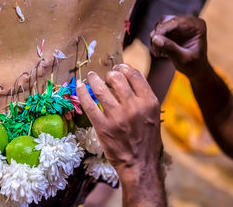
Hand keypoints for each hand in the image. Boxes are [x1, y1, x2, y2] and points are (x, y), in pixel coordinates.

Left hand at [77, 64, 164, 205]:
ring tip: (90, 76)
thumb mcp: (152, 115)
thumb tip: (127, 79)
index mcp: (149, 102)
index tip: (118, 68)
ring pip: (100, 88)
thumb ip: (142, 98)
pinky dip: (82, 93)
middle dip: (109, 74)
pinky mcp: (103, 127)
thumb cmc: (147, 140)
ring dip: (93, 79)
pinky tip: (79, 87)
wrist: (140, 164)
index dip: (124, 68)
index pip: (134, 75)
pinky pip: (89, 105)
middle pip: (117, 78)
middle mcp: (134, 107)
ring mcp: (117, 117)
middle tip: (105, 75)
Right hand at [150, 15, 207, 78]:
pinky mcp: (173, 29)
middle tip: (155, 50)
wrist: (196, 70)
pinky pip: (159, 30)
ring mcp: (181, 24)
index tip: (154, 42)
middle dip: (158, 34)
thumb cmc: (194, 66)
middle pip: (167, 21)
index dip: (163, 30)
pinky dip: (156, 40)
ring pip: (161, 24)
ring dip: (156, 37)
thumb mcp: (183, 59)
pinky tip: (159, 52)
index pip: (176, 22)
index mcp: (198, 26)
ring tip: (157, 52)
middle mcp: (190, 22)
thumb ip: (170, 48)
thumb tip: (155, 38)